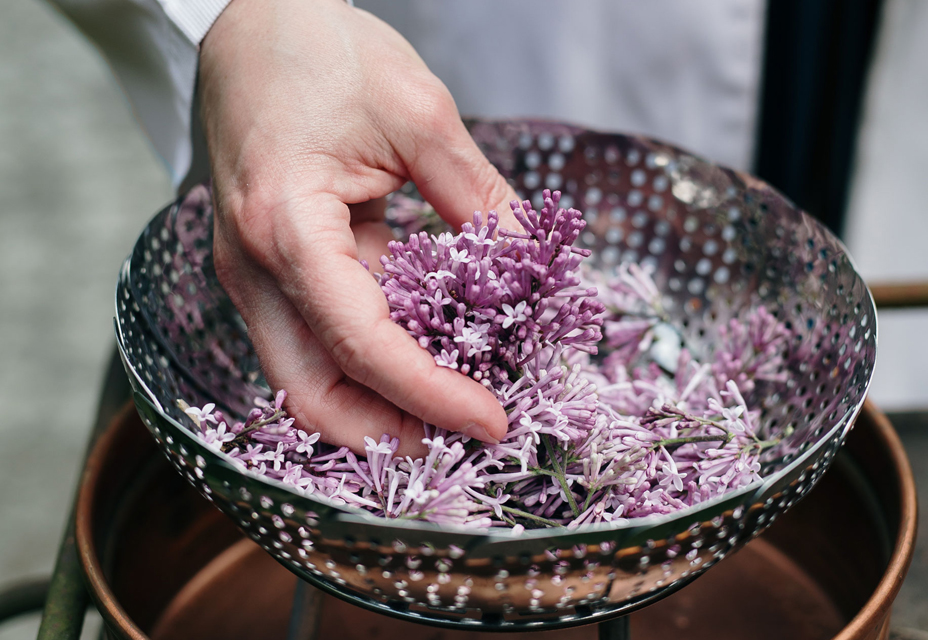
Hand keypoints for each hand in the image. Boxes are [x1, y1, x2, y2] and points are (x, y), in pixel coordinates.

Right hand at [199, 0, 519, 455]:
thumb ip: (478, 196)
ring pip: (308, 377)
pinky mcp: (270, 268)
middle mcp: (254, 268)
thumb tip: (533, 262)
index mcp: (284, 228)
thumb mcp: (418, 114)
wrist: (248, 21)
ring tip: (449, 411)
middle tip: (463, 439)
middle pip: (313, 392)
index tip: (492, 419)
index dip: (429, 394)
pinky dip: (368, 364)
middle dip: (387, 432)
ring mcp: (254, 274)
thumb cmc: (319, 51)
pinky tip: (423, 357)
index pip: (361, 345)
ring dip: (376, 406)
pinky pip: (316, 338)